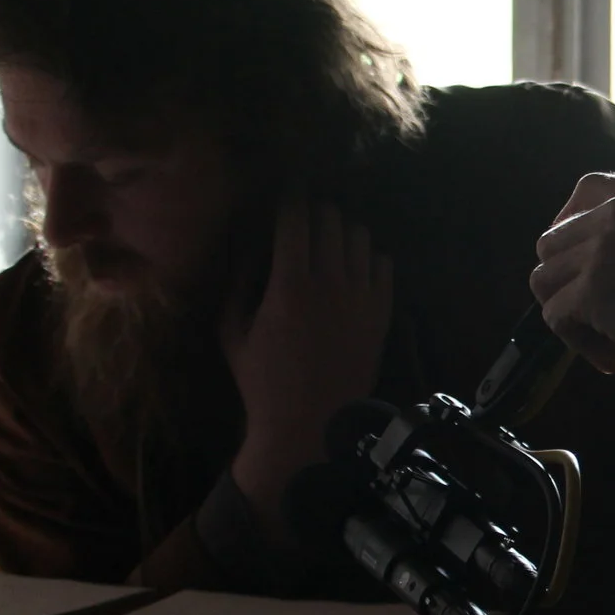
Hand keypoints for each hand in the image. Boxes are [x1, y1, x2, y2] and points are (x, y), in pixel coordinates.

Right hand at [223, 191, 392, 540]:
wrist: (311, 425)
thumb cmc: (262, 382)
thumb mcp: (232, 332)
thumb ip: (237, 284)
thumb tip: (249, 246)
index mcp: (289, 285)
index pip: (296, 218)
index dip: (291, 196)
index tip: (288, 189)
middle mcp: (330, 283)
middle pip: (330, 218)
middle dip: (316, 209)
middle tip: (307, 214)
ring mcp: (361, 297)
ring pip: (360, 236)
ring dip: (343, 229)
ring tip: (331, 237)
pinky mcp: (381, 313)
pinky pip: (383, 264)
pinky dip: (368, 256)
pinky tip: (354, 265)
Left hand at [529, 175, 614, 382]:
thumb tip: (606, 278)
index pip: (582, 195)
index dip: (572, 233)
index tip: (586, 267)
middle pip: (551, 246)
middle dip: (570, 286)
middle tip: (607, 320)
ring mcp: (601, 250)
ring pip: (544, 283)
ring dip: (572, 319)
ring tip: (614, 344)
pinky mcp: (593, 290)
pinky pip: (555, 319)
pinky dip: (581, 346)